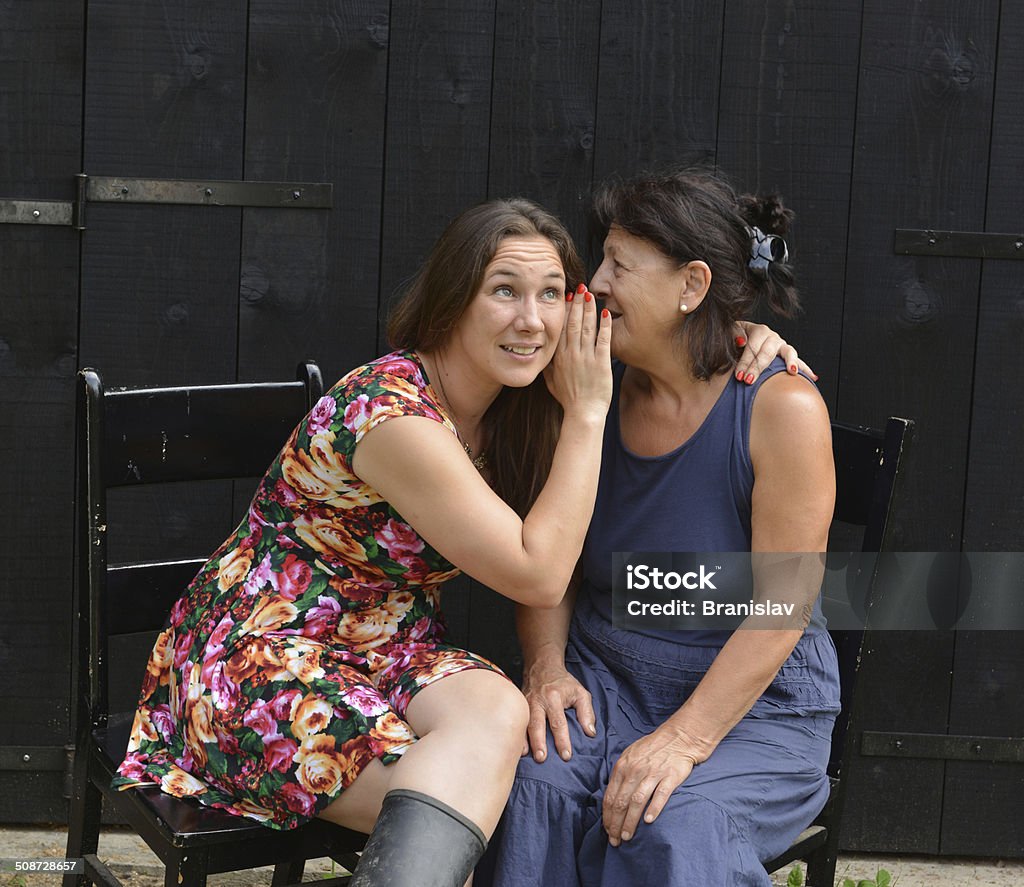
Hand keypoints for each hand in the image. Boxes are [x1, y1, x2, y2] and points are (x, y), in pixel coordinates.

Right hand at [521, 656, 596, 761]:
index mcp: (554, 697)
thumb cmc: (563, 682)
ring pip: (524, 723)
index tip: (566, 755)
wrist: (542, 667)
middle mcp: (538, 701)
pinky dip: (516, 734)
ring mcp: (526, 703)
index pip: (559, 722)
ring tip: (527, 755)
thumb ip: (587, 712)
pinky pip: (517, 721)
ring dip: (524, 740)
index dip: (562, 740)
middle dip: (539, 742)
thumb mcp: (580, 692)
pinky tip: (517, 747)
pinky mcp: (519, 706)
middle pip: (537, 724)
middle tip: (542, 758)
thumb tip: (590, 733)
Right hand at [544, 285, 612, 421]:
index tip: (567, 298)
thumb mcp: (551, 382)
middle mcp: (571, 354)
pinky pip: (603, 339)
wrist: (583, 414)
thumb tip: (542, 354)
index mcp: (559, 357)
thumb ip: (548, 366)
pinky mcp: (601, 363)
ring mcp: (586, 357)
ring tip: (590, 294)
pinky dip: (604, 325)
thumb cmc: (569, 400)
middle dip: (577, 304)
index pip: (560, 328)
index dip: (564, 311)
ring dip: (589, 309)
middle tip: (579, 288)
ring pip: (587, 327)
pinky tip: (605, 313)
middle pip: (573, 323)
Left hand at [602, 724, 702, 846]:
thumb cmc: (653, 748)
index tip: (607, 830)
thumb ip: (621, 774)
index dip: (607, 816)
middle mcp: (635, 770)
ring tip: (627, 836)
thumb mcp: (630, 755)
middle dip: (615, 824)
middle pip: (621, 802)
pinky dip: (653, 809)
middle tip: (615, 840)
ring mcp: (653, 773)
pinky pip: (660, 795)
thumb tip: (611, 796)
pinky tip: (648, 821)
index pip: (610, 796)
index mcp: (623, 766)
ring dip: (630, 821)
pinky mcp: (670, 776)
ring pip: (637, 801)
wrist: (678, 738)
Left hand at [734, 321, 816, 384]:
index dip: (745, 362)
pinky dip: (806, 368)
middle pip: (767, 353)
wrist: (742, 339)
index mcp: (759, 330)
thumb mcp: (731, 332)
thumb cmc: (735, 339)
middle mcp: (773, 337)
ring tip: (792, 371)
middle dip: (758, 368)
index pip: (752, 347)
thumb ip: (733, 334)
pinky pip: (799, 361)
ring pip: (788, 352)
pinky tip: (813, 377)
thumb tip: (741, 342)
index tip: (739, 377)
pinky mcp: (788, 355)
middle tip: (749, 381)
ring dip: (789, 363)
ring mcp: (782, 345)